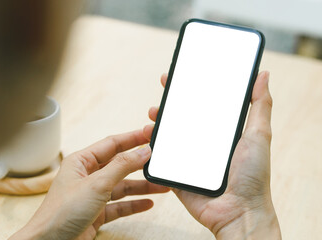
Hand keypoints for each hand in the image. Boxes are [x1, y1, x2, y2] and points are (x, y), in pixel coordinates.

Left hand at [10, 130, 168, 239]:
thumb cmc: (61, 213)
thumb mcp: (96, 184)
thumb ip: (121, 166)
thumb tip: (142, 151)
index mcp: (81, 162)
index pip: (111, 144)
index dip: (131, 139)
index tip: (149, 135)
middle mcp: (87, 176)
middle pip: (119, 166)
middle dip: (140, 165)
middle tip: (158, 160)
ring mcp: (92, 195)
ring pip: (122, 187)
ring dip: (141, 187)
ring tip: (161, 186)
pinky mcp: (96, 213)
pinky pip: (119, 206)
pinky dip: (133, 205)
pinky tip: (147, 203)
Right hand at [144, 72, 281, 238]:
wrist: (238, 211)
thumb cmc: (253, 176)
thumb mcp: (259, 135)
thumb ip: (260, 105)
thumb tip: (263, 74)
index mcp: (220, 132)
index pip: (204, 104)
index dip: (194, 88)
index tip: (185, 73)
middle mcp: (202, 142)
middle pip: (183, 116)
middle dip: (172, 99)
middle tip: (166, 83)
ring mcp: (188, 157)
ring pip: (169, 134)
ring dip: (159, 120)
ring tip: (155, 111)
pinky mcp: (176, 172)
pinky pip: (161, 157)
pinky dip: (152, 146)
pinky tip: (149, 134)